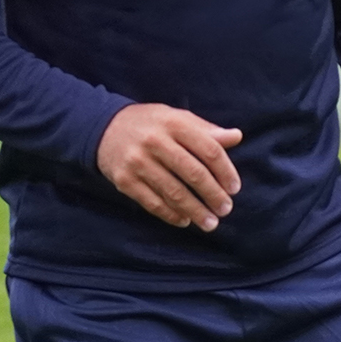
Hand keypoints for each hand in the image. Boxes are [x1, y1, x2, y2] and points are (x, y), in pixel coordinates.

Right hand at [96, 103, 241, 230]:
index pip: (208, 150)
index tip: (234, 188)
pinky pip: (151, 202)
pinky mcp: (124, 180)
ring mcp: (137, 162)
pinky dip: (170, 214)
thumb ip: (207, 130)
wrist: (104, 128)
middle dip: (213, 195)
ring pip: (173, 192)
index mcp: (174, 123)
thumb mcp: (178, 118)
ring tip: (210, 223)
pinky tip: (184, 221)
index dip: (225, 171)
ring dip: (195, 211)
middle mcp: (155, 142)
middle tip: (226, 209)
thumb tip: (237, 136)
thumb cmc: (152, 124)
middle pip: (193, 173)